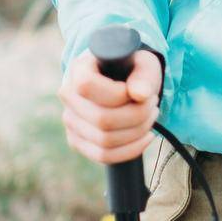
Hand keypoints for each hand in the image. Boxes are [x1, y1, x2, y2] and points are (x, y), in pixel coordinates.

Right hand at [57, 46, 163, 164]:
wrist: (125, 82)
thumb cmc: (133, 70)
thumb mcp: (144, 65)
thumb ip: (143, 76)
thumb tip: (141, 94)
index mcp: (79, 69)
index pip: (87, 86)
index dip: (118, 93)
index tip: (138, 91)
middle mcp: (68, 96)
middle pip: (102, 119)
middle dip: (137, 115)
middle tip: (153, 104)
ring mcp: (70, 121)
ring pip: (105, 141)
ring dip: (137, 132)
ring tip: (150, 116)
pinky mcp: (77, 141)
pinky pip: (104, 155)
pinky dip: (131, 149)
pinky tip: (147, 136)